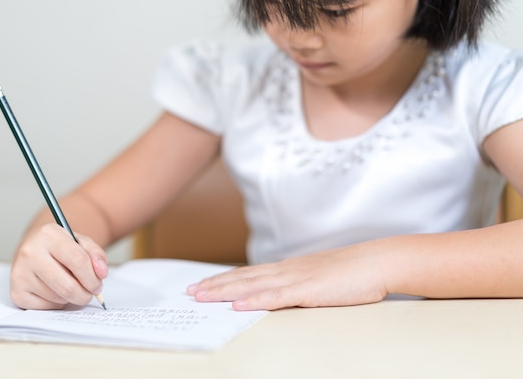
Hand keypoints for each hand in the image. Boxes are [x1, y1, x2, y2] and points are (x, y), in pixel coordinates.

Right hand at [10, 223, 108, 309]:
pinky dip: (57, 303)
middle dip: (85, 294)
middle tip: (90, 293)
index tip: (98, 284)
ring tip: (70, 285)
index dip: (93, 277)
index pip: (78, 261)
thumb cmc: (60, 246)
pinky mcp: (16, 292)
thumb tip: (101, 273)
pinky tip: (54, 290)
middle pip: (67, 286)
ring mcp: (20, 273)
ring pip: (58, 298)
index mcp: (48, 234)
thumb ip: (96, 255)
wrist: (35, 248)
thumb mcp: (81, 242)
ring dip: (71, 297)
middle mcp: (29, 252)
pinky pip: (46, 307)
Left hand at [187, 243, 386, 309]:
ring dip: (224, 292)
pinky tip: (237, 306)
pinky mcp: (308, 291)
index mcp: (289, 269)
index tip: (203, 285)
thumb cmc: (352, 272)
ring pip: (252, 286)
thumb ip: (300, 285)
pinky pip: (276, 298)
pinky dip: (254, 302)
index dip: (223, 279)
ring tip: (201, 297)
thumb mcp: (319, 278)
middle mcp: (286, 271)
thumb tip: (284, 294)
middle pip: (243, 278)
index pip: (248, 274)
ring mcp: (296, 279)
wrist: (377, 261)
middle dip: (214, 286)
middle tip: (190, 292)